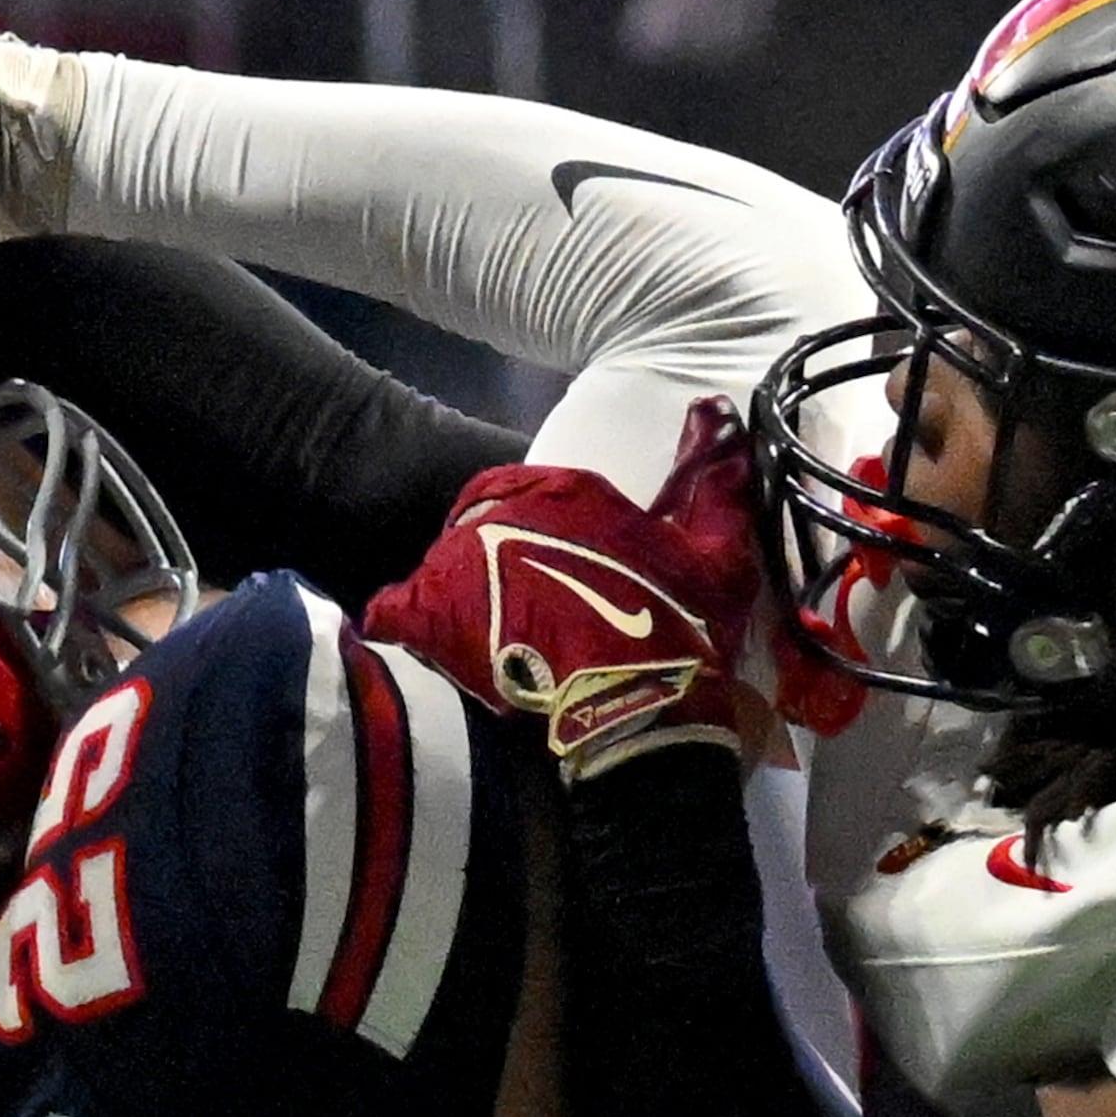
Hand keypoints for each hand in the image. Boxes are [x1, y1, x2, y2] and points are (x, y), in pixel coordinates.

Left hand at [361, 400, 769, 779]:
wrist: (633, 709)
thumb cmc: (678, 626)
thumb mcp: (716, 553)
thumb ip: (714, 481)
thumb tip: (712, 406)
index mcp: (566, 489)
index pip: (536, 488)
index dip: (549, 526)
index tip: (564, 563)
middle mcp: (503, 512)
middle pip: (486, 524)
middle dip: (502, 557)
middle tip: (533, 603)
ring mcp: (457, 560)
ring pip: (447, 563)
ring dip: (463, 590)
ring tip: (493, 634)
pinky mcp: (428, 611)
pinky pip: (399, 608)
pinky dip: (408, 620)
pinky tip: (431, 646)